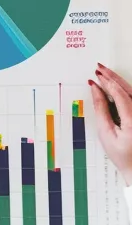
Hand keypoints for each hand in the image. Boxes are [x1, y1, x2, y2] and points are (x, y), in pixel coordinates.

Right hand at [90, 64, 131, 179]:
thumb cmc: (123, 156)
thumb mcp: (106, 133)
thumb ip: (101, 109)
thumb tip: (96, 91)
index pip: (120, 94)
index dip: (107, 83)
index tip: (96, 76)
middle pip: (128, 89)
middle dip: (112, 77)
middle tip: (100, 68)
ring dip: (118, 81)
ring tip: (106, 74)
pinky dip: (124, 90)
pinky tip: (116, 86)